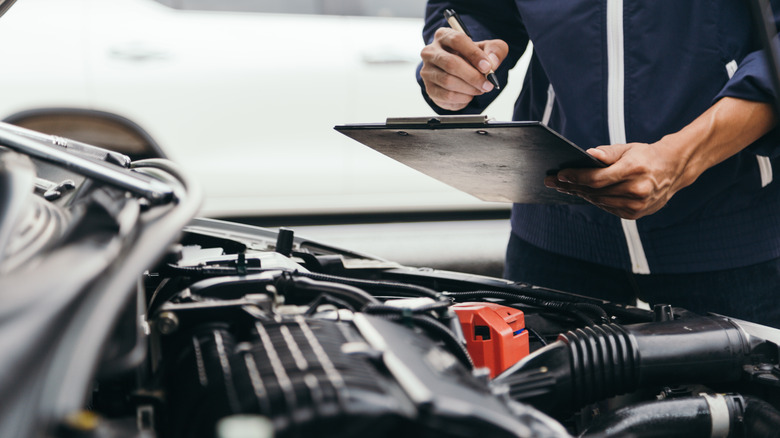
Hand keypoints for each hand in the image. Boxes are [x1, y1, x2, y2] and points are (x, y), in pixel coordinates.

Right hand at [420, 27, 507, 110]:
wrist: (461, 72)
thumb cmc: (472, 57)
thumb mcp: (488, 48)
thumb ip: (495, 51)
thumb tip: (492, 63)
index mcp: (444, 36)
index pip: (457, 41)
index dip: (474, 54)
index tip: (487, 67)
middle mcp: (430, 52)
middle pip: (451, 63)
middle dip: (473, 76)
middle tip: (488, 84)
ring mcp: (427, 71)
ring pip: (448, 82)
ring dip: (469, 89)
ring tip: (480, 89)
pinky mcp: (429, 88)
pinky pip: (446, 96)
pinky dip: (462, 98)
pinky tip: (470, 95)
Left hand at [544, 141, 687, 219]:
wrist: (673, 170)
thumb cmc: (646, 156)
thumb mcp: (628, 148)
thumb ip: (608, 153)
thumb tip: (588, 155)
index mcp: (635, 170)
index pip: (598, 178)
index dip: (577, 177)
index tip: (560, 174)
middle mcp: (637, 190)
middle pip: (595, 191)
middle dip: (572, 186)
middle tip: (552, 182)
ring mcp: (637, 205)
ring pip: (599, 201)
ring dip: (580, 194)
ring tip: (563, 187)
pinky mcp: (635, 214)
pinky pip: (608, 207)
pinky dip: (594, 200)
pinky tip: (582, 193)